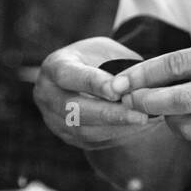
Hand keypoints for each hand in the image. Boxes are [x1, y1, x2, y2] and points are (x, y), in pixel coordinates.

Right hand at [34, 36, 152, 148]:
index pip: (71, 76)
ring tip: (143, 121)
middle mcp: (47, 94)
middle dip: (109, 114)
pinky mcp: (67, 136)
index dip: (94, 84)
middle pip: (74, 109)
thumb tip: (140, 82)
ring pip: (83, 129)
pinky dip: (115, 135)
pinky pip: (91, 140)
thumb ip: (119, 66)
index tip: (117, 91)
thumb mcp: (107, 51)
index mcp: (55, 66)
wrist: (86, 77)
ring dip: (115, 127)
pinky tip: (136, 129)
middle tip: (140, 115)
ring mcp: (53, 118)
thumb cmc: (99, 58)